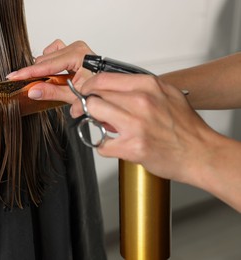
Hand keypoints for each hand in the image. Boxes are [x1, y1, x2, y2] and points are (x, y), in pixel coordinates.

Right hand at [6, 39, 95, 103]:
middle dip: (36, 74)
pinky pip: (54, 51)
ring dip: (44, 69)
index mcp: (77, 56)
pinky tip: (52, 72)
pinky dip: (50, 62)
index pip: (45, 65)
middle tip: (32, 87)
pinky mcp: (73, 49)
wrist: (108, 87)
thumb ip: (52, 92)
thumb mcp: (74, 95)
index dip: (27, 72)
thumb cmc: (98, 90)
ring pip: (47, 55)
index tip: (14, 76)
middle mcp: (76, 48)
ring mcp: (75, 47)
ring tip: (49, 82)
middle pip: (44, 60)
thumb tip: (33, 91)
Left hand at [71, 72, 219, 182]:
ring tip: (104, 127)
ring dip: (92, 121)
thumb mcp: (166, 94)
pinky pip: (102, 144)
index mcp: (148, 85)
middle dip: (86, 104)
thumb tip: (111, 92)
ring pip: (93, 113)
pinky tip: (115, 145)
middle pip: (95, 95)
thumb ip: (138, 90)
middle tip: (87, 111)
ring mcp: (136, 124)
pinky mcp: (132, 147)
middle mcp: (141, 101)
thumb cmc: (184, 126)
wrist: (201, 153)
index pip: (103, 79)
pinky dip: (104, 146)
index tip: (85, 93)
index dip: (88, 87)